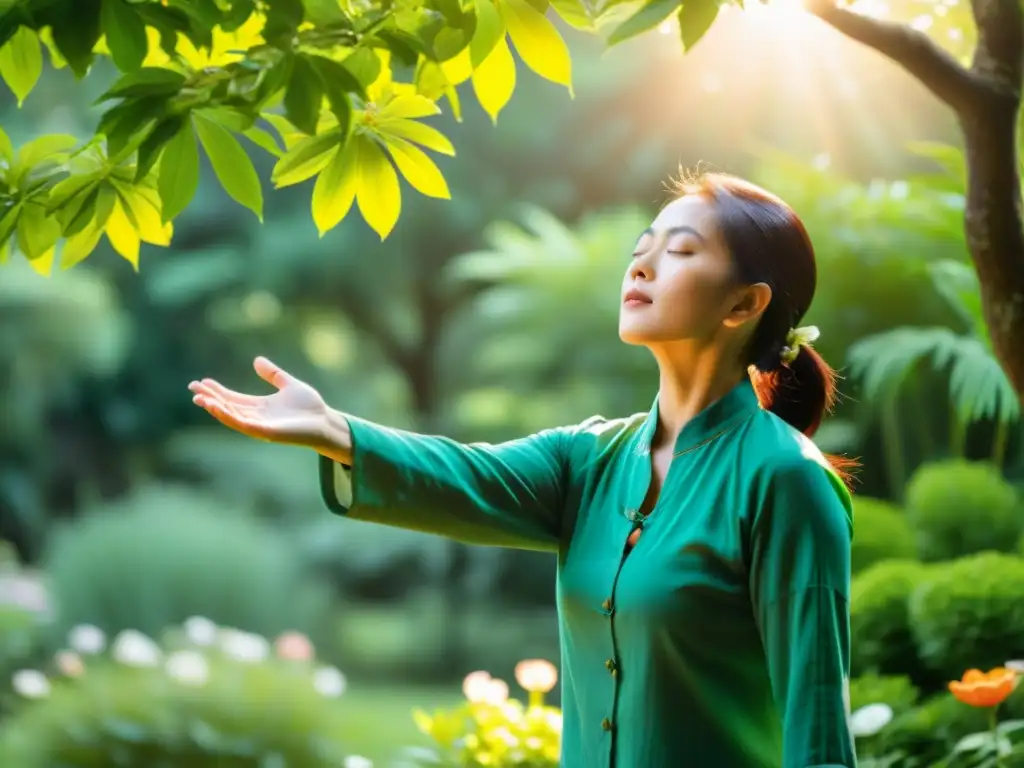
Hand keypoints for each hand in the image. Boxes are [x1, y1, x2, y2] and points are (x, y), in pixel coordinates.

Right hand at [188, 357, 331, 450]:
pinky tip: (218, 408)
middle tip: (193, 388)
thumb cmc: (310, 407)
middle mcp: (257, 417)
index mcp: (260, 406)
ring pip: (232, 416)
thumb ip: (273, 374)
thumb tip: (256, 360)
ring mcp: (260, 425)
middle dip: (210, 398)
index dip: (217, 390)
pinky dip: (229, 417)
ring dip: (215, 408)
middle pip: (228, 406)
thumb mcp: (288, 384)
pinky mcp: (266, 432)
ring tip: (200, 399)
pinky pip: (243, 425)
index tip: (201, 382)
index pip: (233, 397)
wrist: (325, 421)